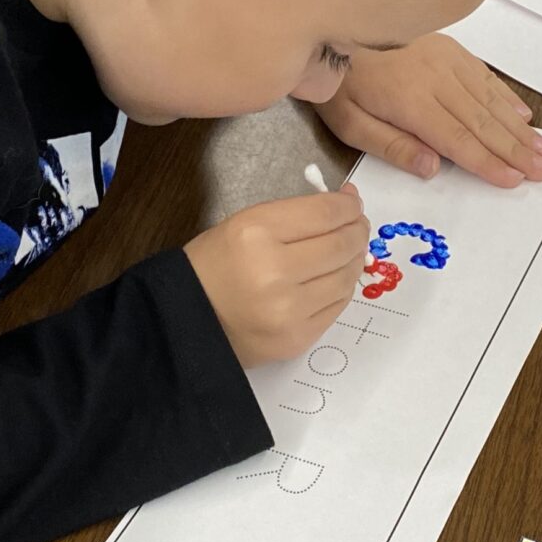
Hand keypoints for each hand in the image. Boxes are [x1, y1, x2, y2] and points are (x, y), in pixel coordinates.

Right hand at [184, 186, 368, 366]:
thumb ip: (295, 214)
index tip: (351, 203)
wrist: (184, 322)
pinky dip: (342, 287)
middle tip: (356, 224)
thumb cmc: (212, 266)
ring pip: (345, 277)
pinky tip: (334, 276)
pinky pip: (337, 306)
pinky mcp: (297, 339)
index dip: (347, 206)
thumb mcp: (243, 224)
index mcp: (256, 234)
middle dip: (357, 229)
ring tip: (348, 249)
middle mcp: (275, 272)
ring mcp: (289, 311)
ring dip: (354, 258)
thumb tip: (346, 204)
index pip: (324, 213)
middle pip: (341, 244)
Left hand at [315, 33, 541, 187]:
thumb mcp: (350, 123)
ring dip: (520, 127)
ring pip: (490, 99)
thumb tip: (432, 167)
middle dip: (516, 149)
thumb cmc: (338, 82)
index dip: (488, 162)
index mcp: (410, 102)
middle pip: (483, 121)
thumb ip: (392, 146)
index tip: (514, 180)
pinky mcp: (446, 47)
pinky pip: (483, 74)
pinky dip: (506, 96)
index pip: (458, 140)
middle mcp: (434, 79)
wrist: (330, 27)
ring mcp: (443, 60)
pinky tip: (522, 114)